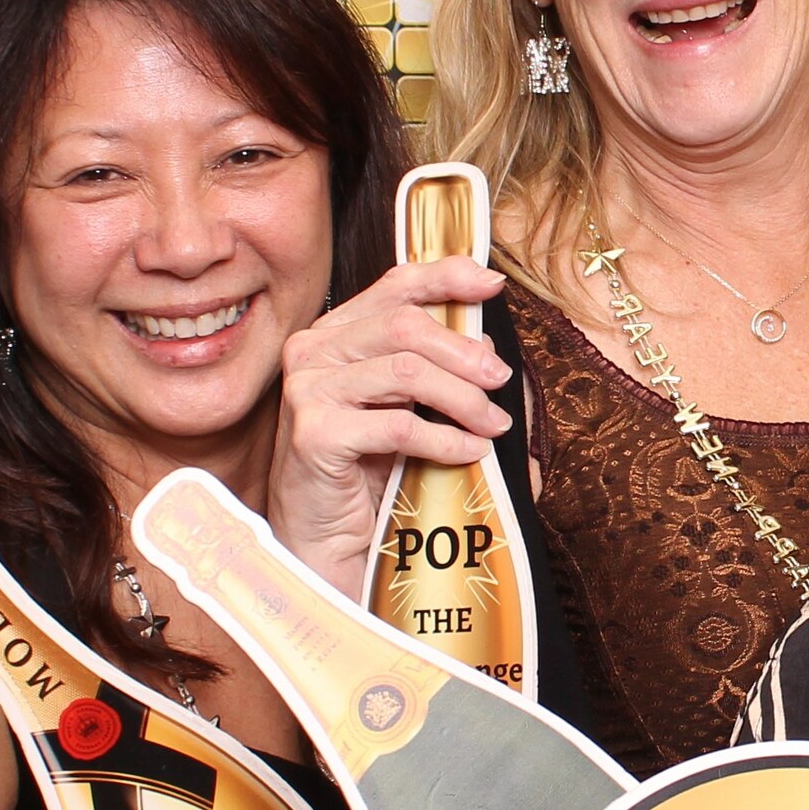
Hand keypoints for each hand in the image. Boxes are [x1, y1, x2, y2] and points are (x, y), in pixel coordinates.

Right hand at [274, 258, 512, 593]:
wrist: (322, 532)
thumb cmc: (363, 465)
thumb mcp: (401, 404)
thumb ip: (431, 364)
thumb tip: (484, 342)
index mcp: (332, 332)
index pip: (394, 286)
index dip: (447, 278)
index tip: (493, 285)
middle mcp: (311, 351)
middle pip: (404, 326)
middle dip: (463, 352)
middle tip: (501, 380)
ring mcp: (307, 390)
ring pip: (406, 372)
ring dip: (463, 398)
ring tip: (494, 424)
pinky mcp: (315, 434)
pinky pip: (399, 426)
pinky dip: (446, 438)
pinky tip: (470, 451)